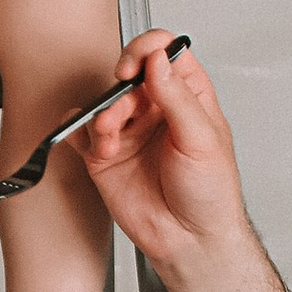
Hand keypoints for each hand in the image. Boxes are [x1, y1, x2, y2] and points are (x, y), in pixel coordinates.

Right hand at [73, 34, 251, 278]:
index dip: (147, 51)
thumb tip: (159, 59)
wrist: (189, 240)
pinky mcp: (105, 156)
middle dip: (119, 89)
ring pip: (103, 102)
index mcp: (188, 96)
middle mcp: (156, 109)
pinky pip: (81, 132)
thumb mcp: (203, 139)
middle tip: (121, 106)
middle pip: (127, 74)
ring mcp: (130, 131)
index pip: (164, 53)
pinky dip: (82, 133)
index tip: (137, 66)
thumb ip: (178, 96)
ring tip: (111, 138)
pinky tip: (99, 148)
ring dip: (103, 116)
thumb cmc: (210, 194)